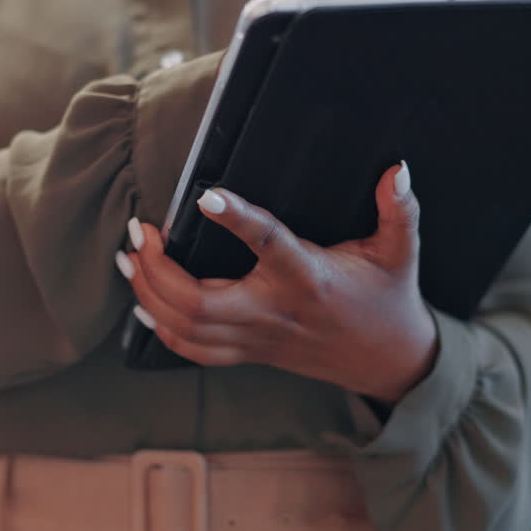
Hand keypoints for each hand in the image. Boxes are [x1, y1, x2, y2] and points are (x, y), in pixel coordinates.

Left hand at [116, 163, 438, 404]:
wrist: (389, 362)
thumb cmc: (389, 298)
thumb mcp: (401, 251)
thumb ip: (399, 209)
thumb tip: (397, 168)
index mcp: (309, 279)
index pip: (269, 245)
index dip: (237, 219)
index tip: (207, 194)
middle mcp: (275, 313)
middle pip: (199, 303)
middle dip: (157, 269)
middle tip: (139, 230)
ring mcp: (257, 339)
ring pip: (186, 329)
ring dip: (148, 294)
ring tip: (129, 257)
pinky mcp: (249, 353)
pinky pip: (192, 350)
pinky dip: (160, 327)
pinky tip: (140, 301)